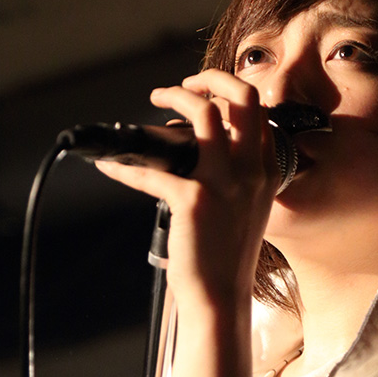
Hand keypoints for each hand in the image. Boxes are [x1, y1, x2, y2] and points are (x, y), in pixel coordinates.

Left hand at [95, 69, 278, 312]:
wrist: (221, 298)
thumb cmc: (227, 258)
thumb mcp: (247, 210)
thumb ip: (237, 177)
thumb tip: (197, 150)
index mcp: (266, 173)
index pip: (259, 113)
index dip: (231, 93)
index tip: (206, 94)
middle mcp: (251, 172)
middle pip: (241, 98)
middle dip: (209, 78)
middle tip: (184, 83)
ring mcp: (224, 183)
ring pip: (204, 113)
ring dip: (175, 96)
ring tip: (156, 99)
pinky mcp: (192, 200)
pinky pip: (151, 169)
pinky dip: (125, 166)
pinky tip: (111, 168)